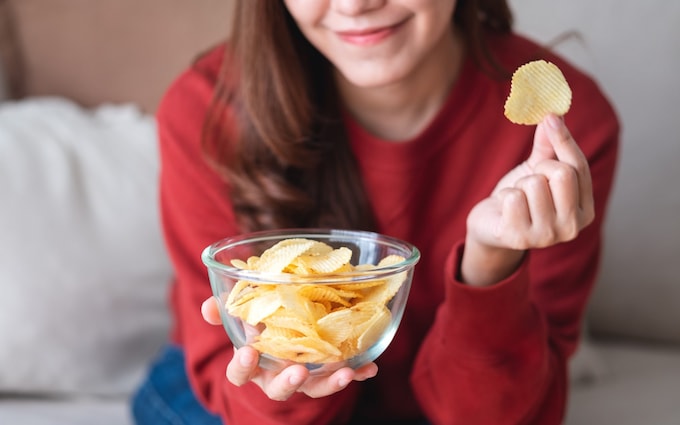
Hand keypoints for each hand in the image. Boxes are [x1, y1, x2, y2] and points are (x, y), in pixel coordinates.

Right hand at [201, 297, 377, 400]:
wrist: (284, 331)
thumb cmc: (259, 325)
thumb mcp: (241, 316)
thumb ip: (225, 311)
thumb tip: (208, 306)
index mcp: (253, 364)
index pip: (240, 373)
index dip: (242, 366)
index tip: (249, 352)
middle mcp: (276, 376)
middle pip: (279, 389)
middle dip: (288, 382)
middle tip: (297, 371)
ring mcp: (303, 378)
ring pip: (313, 388)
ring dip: (328, 382)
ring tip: (343, 372)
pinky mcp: (326, 374)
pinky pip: (341, 376)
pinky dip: (357, 372)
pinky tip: (369, 367)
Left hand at [462, 114, 594, 285]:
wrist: (491, 226)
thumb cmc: (520, 198)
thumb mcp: (537, 170)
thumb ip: (549, 146)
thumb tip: (555, 114)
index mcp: (584, 211)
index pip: (579, 168)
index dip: (564, 140)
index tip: (550, 117)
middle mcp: (571, 228)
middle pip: (562, 174)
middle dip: (539, 169)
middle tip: (528, 181)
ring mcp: (546, 236)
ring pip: (534, 184)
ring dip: (519, 185)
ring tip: (516, 199)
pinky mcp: (519, 238)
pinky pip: (513, 198)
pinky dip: (504, 197)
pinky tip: (505, 210)